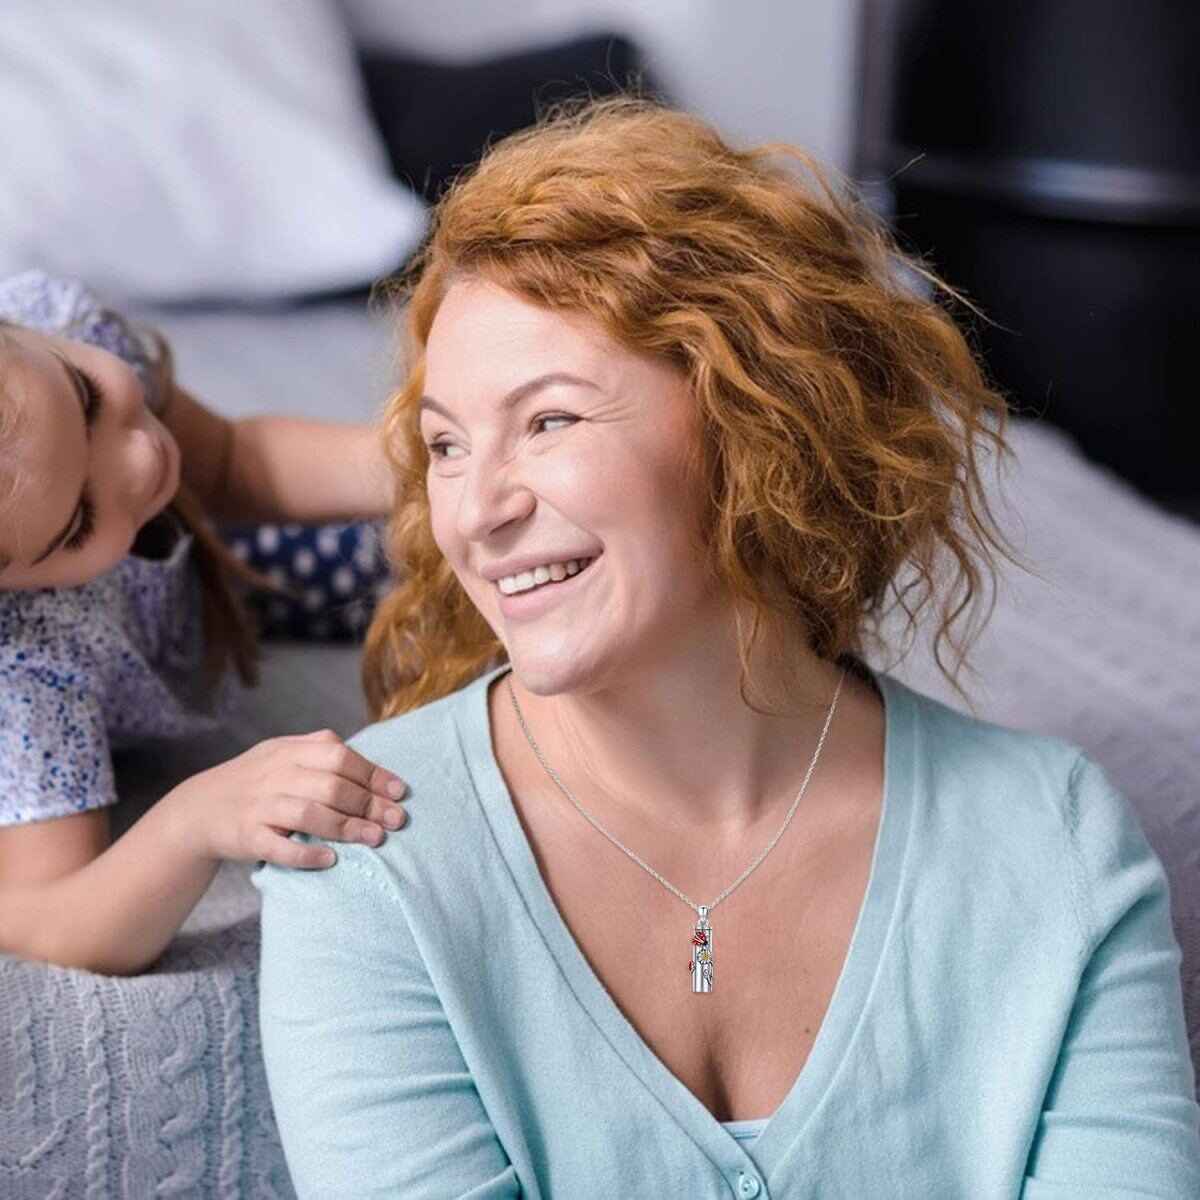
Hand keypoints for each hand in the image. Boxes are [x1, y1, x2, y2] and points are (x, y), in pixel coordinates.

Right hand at [165, 729, 408, 869]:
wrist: (199, 809)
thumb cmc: (257, 781)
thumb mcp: (284, 754)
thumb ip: (323, 753)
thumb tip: (378, 772)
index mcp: (290, 750)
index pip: (339, 756)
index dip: (373, 774)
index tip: (400, 792)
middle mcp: (275, 774)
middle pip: (330, 785)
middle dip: (369, 803)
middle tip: (396, 820)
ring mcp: (259, 805)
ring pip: (309, 813)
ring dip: (347, 827)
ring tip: (375, 839)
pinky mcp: (246, 835)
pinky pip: (278, 845)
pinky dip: (306, 853)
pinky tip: (330, 859)